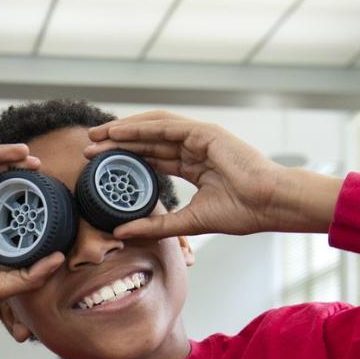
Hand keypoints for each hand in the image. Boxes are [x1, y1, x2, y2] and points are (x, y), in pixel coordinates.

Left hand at [84, 111, 291, 238]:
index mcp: (195, 166)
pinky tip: (118, 131)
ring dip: (123, 131)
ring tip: (97, 136)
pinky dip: (140, 127)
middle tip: (89, 149)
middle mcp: (195, 148)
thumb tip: (121, 231)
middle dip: (117, 144)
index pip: (153, 159)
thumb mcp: (189, 222)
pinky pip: (165, 126)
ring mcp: (200, 137)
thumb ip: (156, 225)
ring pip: (152, 129)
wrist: (270, 204)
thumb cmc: (243, 213)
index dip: (127, 161)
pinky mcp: (205, 132)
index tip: (100, 167)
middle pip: (148, 142)